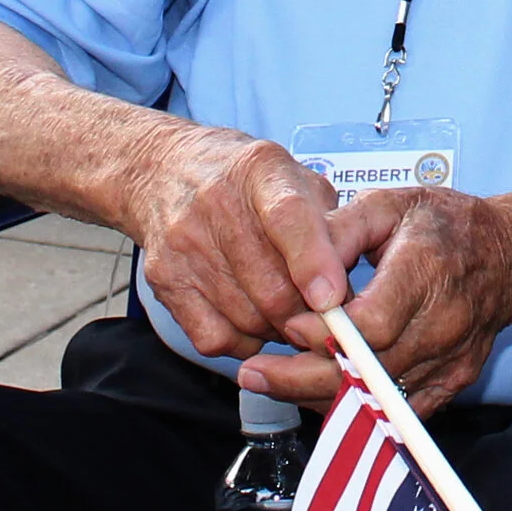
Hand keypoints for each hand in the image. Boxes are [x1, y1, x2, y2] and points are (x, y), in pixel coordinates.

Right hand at [129, 130, 376, 380]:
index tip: (332, 298)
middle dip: (308, 314)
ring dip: (279, 330)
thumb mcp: (295, 176)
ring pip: (248, 319)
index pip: (289, 217)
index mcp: (261, 168)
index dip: (313, 262)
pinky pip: (215, 337)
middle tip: (324, 316)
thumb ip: (329, 222)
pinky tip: (253, 320)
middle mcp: (216, 202)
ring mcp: (184, 243)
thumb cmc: (245, 180)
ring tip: (289, 312)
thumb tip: (347, 289)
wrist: (165, 170)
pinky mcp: (164, 279)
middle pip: (272, 286)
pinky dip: (243, 342)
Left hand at [238, 187, 511, 414]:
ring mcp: (451, 361)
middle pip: (369, 371)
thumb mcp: (390, 203)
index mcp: (429, 270)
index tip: (287, 327)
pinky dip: (353, 407)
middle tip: (254, 374)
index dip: (325, 335)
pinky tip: (314, 394)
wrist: (510, 256)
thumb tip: (300, 269)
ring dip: (320, 396)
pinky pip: (395, 412)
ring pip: (378, 398)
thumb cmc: (445, 224)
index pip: (373, 323)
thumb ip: (341, 229)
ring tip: (272, 382)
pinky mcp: (451, 383)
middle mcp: (444, 323)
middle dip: (304, 377)